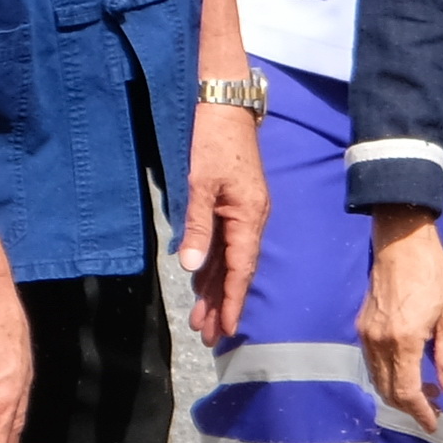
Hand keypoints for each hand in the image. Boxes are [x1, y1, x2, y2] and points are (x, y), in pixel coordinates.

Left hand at [177, 96, 267, 347]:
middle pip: (236, 271)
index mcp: (249, 216)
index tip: (225, 330)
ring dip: (215, 290)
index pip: (241, 269)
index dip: (232, 301)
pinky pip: (224, 244)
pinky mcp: (233, 205)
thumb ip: (197, 227)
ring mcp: (243, 213)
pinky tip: (202, 284)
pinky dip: (213, 267)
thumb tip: (192, 268)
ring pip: (229, 260)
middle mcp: (250, 219)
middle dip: (221, 304)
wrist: (225, 105)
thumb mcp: (200, 184)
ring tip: (202, 320)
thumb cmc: (213, 140)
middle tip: (207, 336)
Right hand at [355, 209, 442, 434]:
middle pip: (388, 391)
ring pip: (378, 379)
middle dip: (410, 407)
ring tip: (425, 389)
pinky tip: (407, 369)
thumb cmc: (432, 275)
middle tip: (434, 408)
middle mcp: (379, 343)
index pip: (406, 392)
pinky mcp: (363, 326)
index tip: (433, 425)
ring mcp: (367, 335)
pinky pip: (373, 363)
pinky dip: (388, 375)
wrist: (401, 243)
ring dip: (398, 392)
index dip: (420, 413)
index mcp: (403, 341)